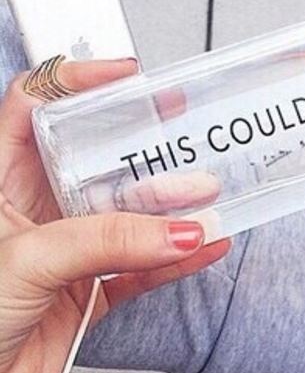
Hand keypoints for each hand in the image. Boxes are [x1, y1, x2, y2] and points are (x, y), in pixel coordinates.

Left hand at [0, 60, 229, 372]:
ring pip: (128, 216)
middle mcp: (34, 210)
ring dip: (171, 210)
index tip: (128, 79)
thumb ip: (104, 242)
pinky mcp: (91, 293)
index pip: (32, 109)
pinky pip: (144, 267)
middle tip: (183, 131)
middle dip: (141, 147)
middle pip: (95, 160)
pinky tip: (209, 246)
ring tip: (208, 197)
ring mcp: (67, 251)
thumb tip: (178, 230)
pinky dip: (179, 260)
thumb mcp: (26, 262)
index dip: (76, 84)